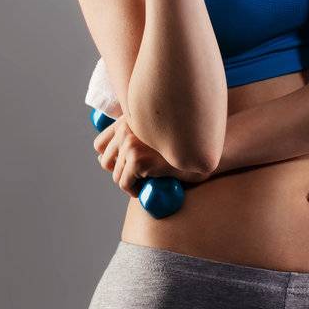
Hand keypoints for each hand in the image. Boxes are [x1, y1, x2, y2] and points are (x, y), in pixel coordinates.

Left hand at [92, 118, 210, 198]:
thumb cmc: (184, 145)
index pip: (100, 144)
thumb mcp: (154, 136)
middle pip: (105, 161)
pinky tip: (148, 188)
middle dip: (121, 172)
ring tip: (146, 183)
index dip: (112, 158)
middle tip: (139, 177)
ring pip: (116, 174)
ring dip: (130, 183)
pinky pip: (125, 183)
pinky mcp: (138, 160)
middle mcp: (126, 127)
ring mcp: (131, 143)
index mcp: (128, 118)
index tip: (128, 165)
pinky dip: (134, 191)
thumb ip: (131, 139)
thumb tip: (100, 159)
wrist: (207, 150)